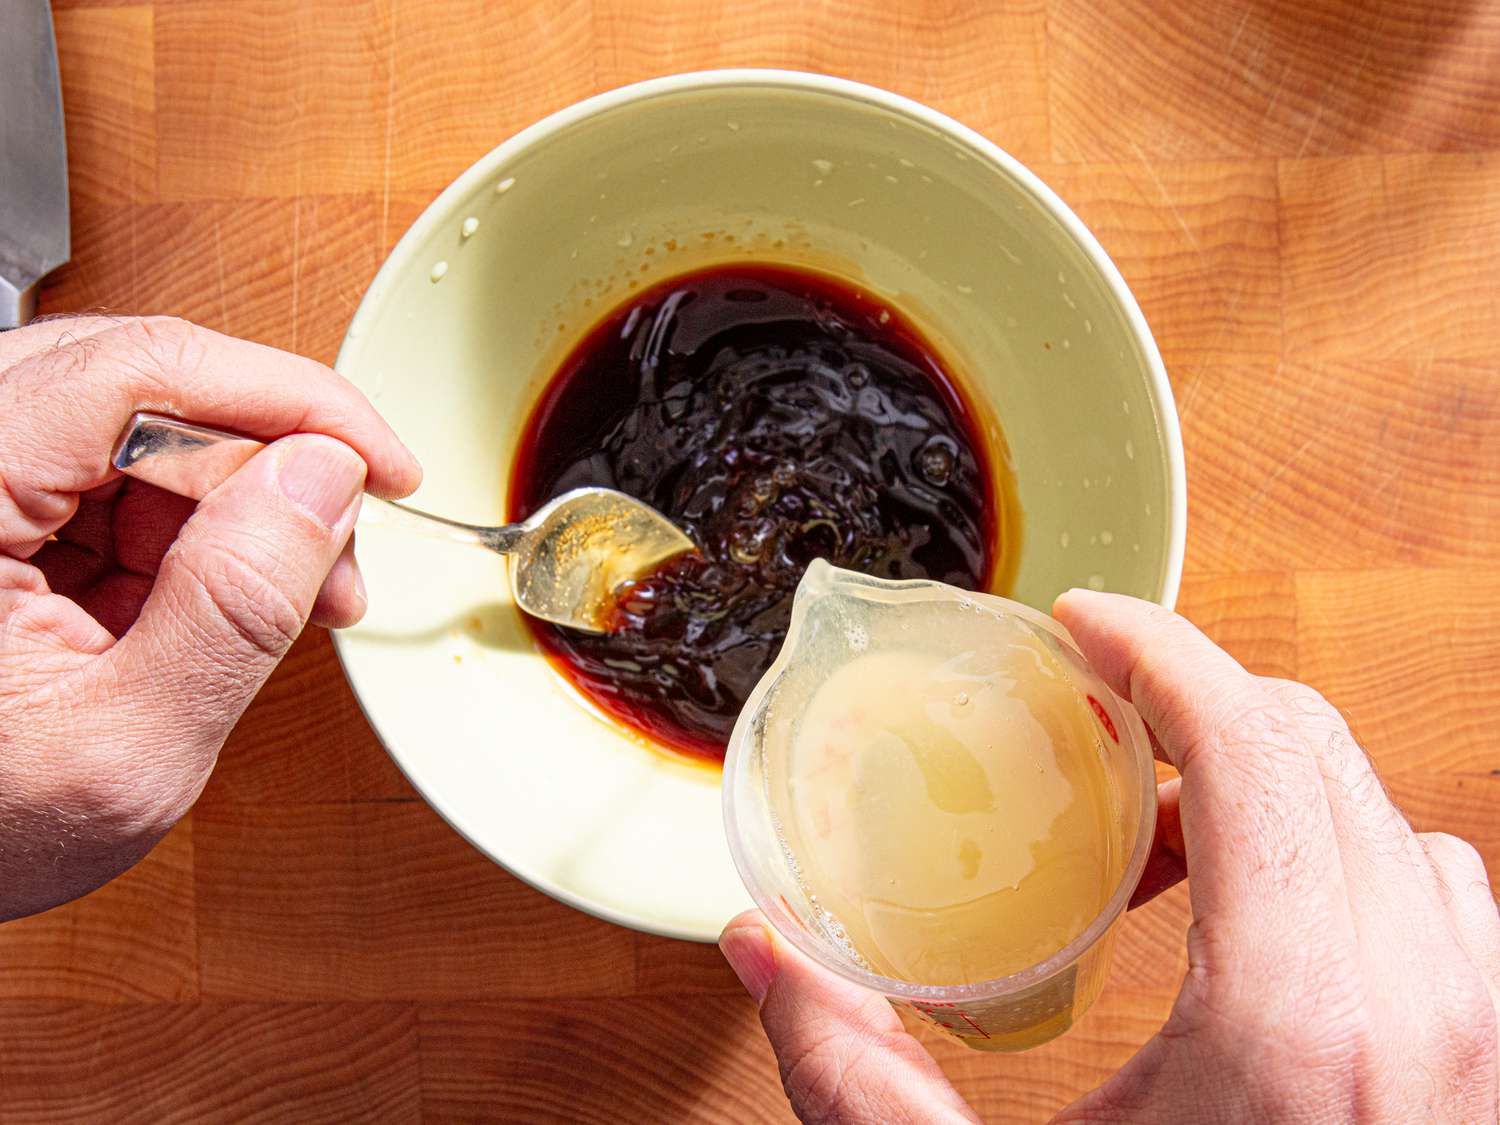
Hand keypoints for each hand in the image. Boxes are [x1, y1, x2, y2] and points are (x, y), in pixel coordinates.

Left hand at [0, 316, 420, 920]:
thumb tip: (325, 478)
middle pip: (149, 386)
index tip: (379, 462)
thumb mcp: (126, 749)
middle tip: (342, 549)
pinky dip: (199, 527)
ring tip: (297, 593)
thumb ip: (232, 606)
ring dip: (244, 498)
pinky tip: (236, 589)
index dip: (288, 399)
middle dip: (273, 462)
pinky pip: (120, 474)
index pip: (140, 373)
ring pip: (145, 423)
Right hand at [721, 591, 1499, 1122]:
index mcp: (1297, 1033)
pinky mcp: (1489, 1094)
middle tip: (1097, 735)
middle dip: (1202, 711)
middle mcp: (1427, 1025)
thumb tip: (755, 946)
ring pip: (1407, 832)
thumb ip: (850, 1075)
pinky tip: (1263, 932)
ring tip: (1171, 843)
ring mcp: (1482, 1061)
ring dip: (1286, 796)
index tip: (1086, 624)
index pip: (1257, 751)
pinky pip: (1454, 918)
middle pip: (1327, 760)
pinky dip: (1357, 873)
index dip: (1164, 651)